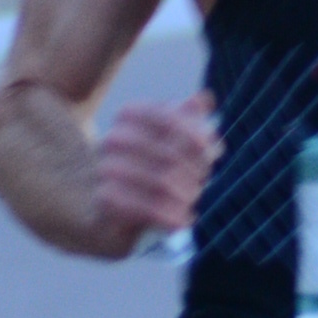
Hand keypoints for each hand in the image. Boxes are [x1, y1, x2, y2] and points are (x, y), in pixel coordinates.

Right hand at [93, 88, 219, 251]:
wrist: (105, 208)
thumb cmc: (146, 169)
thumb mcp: (168, 141)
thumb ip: (186, 121)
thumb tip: (205, 98)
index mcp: (128, 116)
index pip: (168, 119)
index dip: (194, 136)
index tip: (212, 151)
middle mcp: (113, 139)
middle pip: (169, 154)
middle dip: (194, 171)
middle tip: (203, 181)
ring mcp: (105, 170)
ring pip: (161, 182)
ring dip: (186, 195)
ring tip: (193, 199)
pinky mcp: (106, 200)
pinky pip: (147, 208)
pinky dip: (171, 216)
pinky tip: (183, 219)